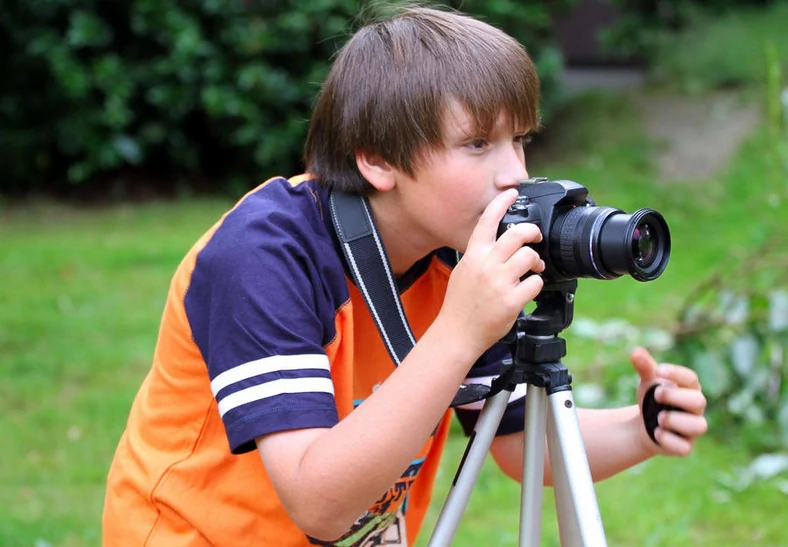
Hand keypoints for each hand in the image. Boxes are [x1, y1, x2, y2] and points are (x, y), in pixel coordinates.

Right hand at [439, 189, 544, 355]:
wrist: (457, 333)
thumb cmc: (460, 304)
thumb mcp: (464, 271)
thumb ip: (480, 255)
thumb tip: (501, 242)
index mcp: (473, 255)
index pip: (488, 220)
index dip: (502, 202)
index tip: (513, 192)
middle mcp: (486, 265)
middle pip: (518, 234)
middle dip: (533, 232)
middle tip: (536, 238)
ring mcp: (499, 282)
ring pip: (530, 257)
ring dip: (536, 262)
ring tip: (534, 268)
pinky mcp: (511, 300)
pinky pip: (535, 283)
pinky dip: (536, 284)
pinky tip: (528, 289)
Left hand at [631, 346, 707, 456]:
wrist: (644, 425)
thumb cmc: (652, 399)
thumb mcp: (647, 382)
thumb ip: (645, 367)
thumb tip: (636, 351)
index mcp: (689, 388)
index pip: (691, 378)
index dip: (677, 373)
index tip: (658, 369)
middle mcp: (695, 408)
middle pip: (699, 401)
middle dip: (677, 397)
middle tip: (656, 395)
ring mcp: (692, 428)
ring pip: (699, 426)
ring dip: (676, 421)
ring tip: (658, 417)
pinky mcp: (685, 446)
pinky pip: (685, 447)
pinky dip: (669, 440)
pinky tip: (656, 432)